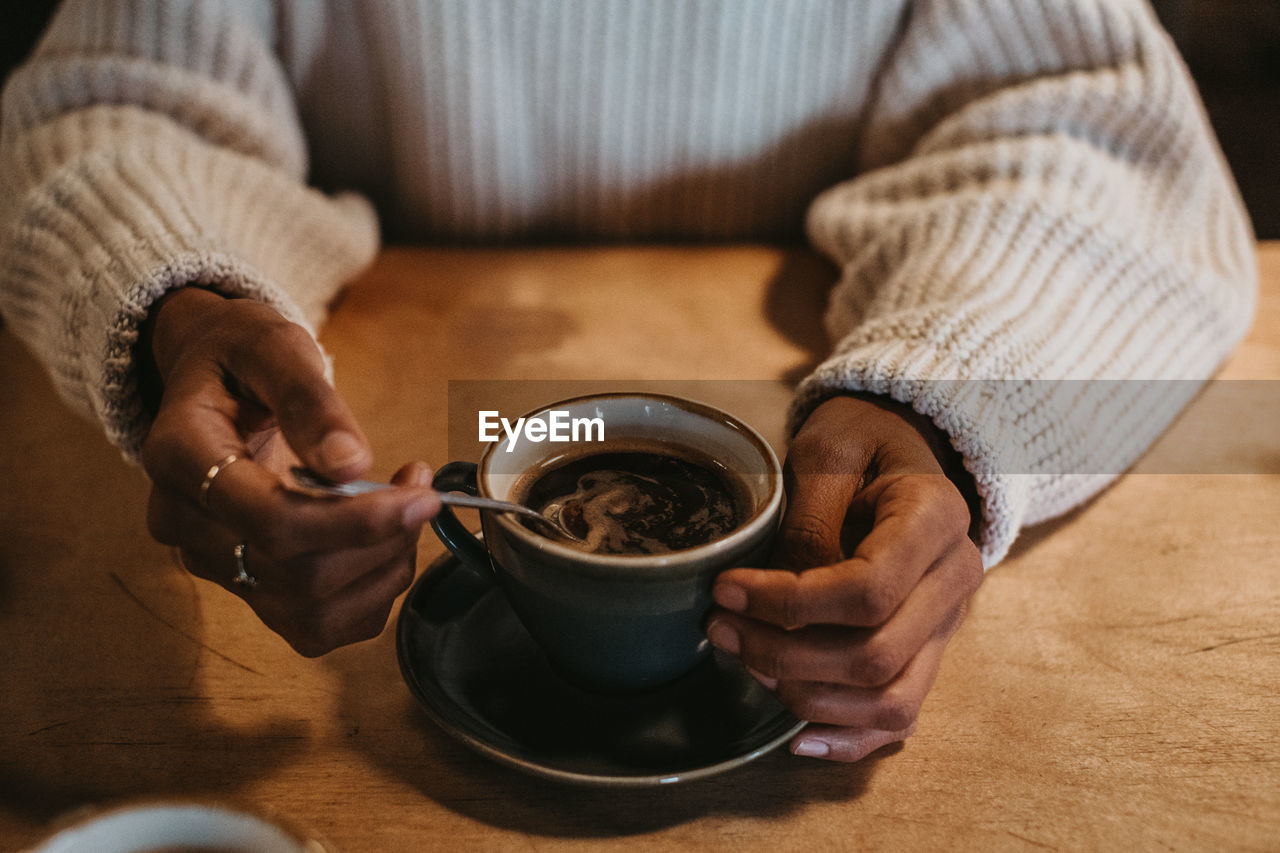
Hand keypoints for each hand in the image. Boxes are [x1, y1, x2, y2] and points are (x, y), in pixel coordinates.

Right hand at [138, 288, 439, 655]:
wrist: (215, 377)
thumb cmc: (242, 358)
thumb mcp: (275, 348)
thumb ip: (309, 400)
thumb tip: (351, 462)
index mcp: (180, 456)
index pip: (271, 520)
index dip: (356, 520)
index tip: (420, 495)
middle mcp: (186, 524)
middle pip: (297, 575)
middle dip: (381, 539)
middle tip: (420, 490)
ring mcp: (213, 563)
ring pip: (312, 612)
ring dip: (381, 569)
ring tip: (405, 510)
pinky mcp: (246, 587)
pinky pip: (317, 627)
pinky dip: (369, 594)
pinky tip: (384, 544)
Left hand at [707, 395, 982, 760]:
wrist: (901, 447)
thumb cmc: (861, 442)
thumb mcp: (829, 451)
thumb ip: (810, 519)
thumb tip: (783, 594)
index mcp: (937, 518)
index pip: (867, 589)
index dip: (788, 602)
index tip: (726, 590)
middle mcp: (956, 579)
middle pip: (876, 654)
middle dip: (784, 653)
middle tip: (719, 628)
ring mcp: (947, 623)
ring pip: (891, 699)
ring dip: (808, 695)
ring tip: (746, 662)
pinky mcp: (928, 651)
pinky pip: (901, 716)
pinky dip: (849, 737)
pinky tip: (796, 736)